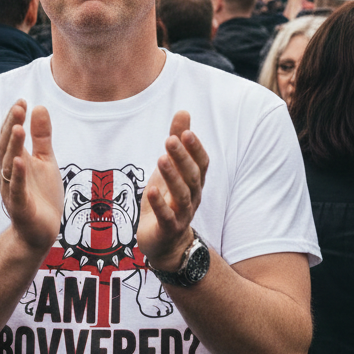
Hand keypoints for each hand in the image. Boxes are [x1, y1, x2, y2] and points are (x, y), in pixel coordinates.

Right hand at [0, 100, 62, 253]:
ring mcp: (12, 190)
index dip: (14, 119)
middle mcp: (8, 174)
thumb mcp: (46, 160)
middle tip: (19, 107)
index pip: (10, 136)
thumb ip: (41, 136)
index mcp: (14, 161)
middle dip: (11, 127)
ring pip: (8, 166)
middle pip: (6, 147)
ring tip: (19, 128)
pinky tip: (20, 161)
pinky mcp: (20, 207)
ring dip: (13, 147)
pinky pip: (17, 189)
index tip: (22, 101)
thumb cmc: (41, 194)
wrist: (42, 231)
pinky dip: (18, 175)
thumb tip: (39, 106)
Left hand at [137, 112, 208, 270]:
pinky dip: (161, 204)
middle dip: (182, 157)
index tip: (185, 131)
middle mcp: (193, 197)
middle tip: (169, 139)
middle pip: (192, 176)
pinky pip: (167, 217)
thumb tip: (184, 111)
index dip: (195, 148)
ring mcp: (182, 215)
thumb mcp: (170, 167)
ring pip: (182, 195)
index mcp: (195, 182)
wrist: (165, 242)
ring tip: (160, 159)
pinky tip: (153, 190)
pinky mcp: (168, 229)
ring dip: (172, 177)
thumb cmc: (168, 198)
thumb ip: (177, 141)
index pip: (201, 163)